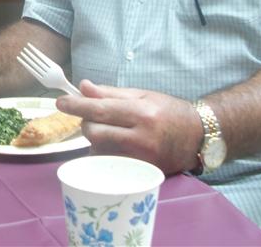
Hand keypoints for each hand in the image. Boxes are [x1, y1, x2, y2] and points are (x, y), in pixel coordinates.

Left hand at [56, 80, 203, 174]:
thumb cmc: (170, 111)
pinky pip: (110, 164)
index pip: (100, 109)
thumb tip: (83, 87)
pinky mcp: (142, 173)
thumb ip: (111, 93)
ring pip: (99, 151)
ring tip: (112, 131)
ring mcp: (142, 159)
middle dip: (87, 123)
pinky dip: (106, 154)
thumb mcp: (143, 95)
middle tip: (94, 117)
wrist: (200, 137)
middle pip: (94, 132)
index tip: (60, 102)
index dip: (77, 106)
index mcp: (141, 113)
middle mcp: (141, 138)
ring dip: (96, 140)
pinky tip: (117, 146)